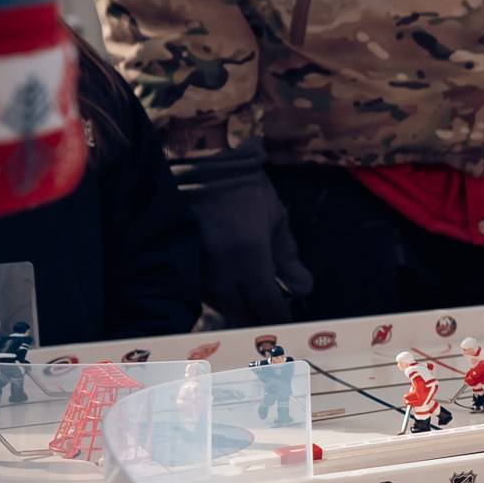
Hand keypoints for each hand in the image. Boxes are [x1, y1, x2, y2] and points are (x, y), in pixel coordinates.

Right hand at [174, 144, 311, 323]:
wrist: (199, 161)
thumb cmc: (245, 186)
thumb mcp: (275, 217)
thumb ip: (288, 257)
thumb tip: (303, 289)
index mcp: (250, 255)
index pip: (265, 302)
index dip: (277, 315)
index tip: (285, 320)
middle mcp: (220, 266)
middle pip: (240, 308)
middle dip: (257, 314)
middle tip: (269, 314)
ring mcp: (196, 264)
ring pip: (218, 302)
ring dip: (236, 307)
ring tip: (250, 304)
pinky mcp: (180, 259)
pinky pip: (199, 289)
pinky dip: (216, 295)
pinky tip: (227, 290)